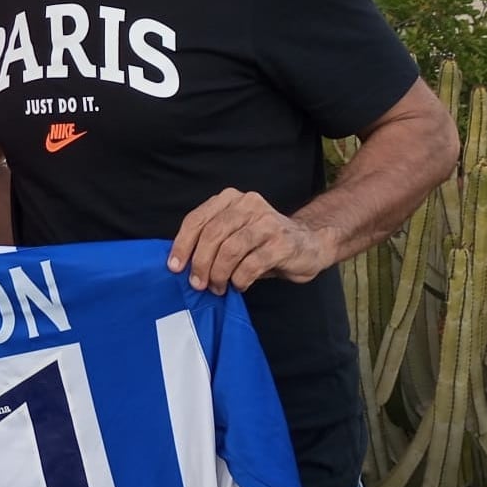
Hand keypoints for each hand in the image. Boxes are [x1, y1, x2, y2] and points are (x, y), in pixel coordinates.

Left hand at [169, 189, 333, 294]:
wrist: (311, 243)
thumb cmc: (264, 242)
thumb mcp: (235, 233)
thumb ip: (212, 240)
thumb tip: (183, 265)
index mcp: (231, 199)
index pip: (197, 219)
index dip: (182, 244)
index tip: (175, 267)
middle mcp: (249, 205)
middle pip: (212, 234)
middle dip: (200, 263)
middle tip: (197, 283)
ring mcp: (267, 222)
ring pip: (230, 250)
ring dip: (219, 274)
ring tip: (218, 287)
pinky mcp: (282, 242)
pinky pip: (251, 265)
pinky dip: (239, 279)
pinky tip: (239, 285)